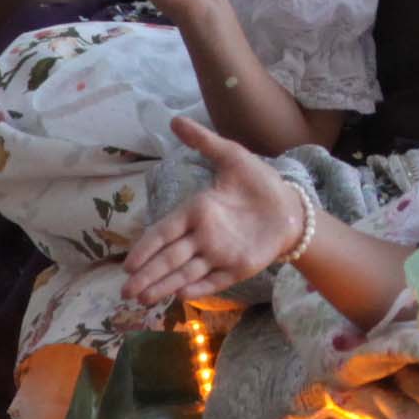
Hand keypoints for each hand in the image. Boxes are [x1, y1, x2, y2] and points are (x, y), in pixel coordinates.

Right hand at [119, 117, 308, 306]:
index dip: (146, 248)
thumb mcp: (232, 156)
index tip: (127, 264)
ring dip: (166, 285)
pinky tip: (181, 296)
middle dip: (148, 274)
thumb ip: (204, 141)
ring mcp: (219, 254)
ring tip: (145, 299)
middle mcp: (203, 237)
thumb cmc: (259, 182)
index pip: (164, 232)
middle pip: (170, 258)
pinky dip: (199, 289)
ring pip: (186, 272)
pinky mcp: (238, 268)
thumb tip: (174, 120)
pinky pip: (215, 281)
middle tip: (126, 292)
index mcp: (197, 211)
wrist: (291, 205)